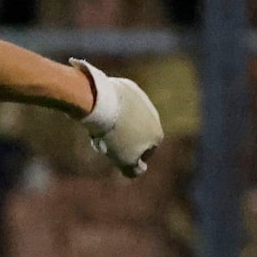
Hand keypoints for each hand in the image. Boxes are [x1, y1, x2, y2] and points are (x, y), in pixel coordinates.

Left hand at [70, 59, 162, 177]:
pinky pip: (118, 102)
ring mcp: (143, 100)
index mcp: (157, 135)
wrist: (104, 104)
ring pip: (127, 117)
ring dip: (115, 123)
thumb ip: (134, 169)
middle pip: (135, 132)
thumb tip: (139, 170)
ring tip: (99, 126)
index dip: (128, 155)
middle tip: (103, 140)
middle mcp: (154, 116)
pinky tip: (99, 111)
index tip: (113, 152)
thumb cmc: (116, 135)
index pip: (145, 152)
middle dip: (121, 138)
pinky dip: (111, 107)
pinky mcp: (129, 87)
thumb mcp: (125, 159)